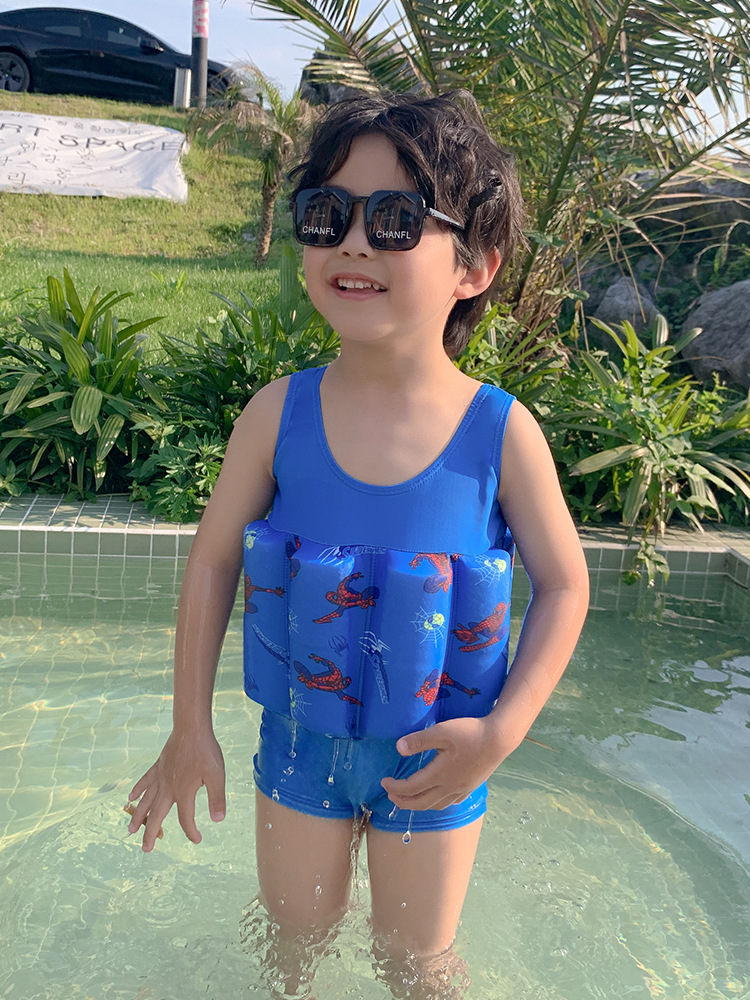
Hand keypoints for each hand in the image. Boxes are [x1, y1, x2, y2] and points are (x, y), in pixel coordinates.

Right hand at [127, 728, 225, 851]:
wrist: (192, 728)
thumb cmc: (206, 751)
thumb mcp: (217, 776)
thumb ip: (217, 799)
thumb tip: (218, 820)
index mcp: (183, 792)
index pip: (185, 819)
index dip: (191, 831)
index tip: (197, 839)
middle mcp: (168, 788)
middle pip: (157, 815)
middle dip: (151, 833)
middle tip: (145, 849)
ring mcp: (161, 776)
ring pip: (146, 800)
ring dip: (138, 815)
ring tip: (130, 829)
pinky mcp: (158, 765)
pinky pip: (145, 781)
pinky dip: (138, 790)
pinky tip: (131, 797)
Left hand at [380, 716, 507, 811]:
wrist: (499, 739)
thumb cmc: (470, 732)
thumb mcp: (442, 731)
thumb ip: (419, 740)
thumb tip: (398, 749)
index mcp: (440, 774)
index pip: (411, 788)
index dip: (395, 788)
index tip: (384, 783)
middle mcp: (450, 787)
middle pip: (422, 802)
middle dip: (403, 801)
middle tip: (391, 795)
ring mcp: (461, 789)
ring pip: (436, 805)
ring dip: (419, 804)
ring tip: (409, 798)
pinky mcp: (470, 787)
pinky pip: (449, 802)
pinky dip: (436, 803)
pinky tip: (435, 796)